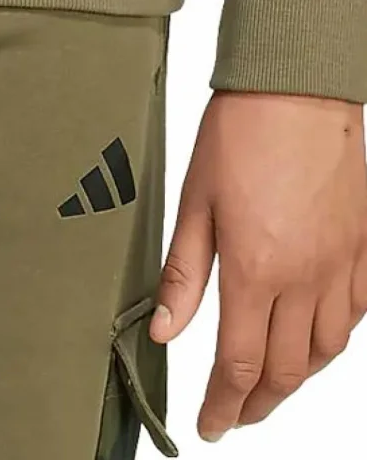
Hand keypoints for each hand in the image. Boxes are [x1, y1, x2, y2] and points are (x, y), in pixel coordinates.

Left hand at [148, 89, 366, 439]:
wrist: (299, 84)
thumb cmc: (243, 129)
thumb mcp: (195, 198)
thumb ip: (183, 272)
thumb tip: (163, 331)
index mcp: (256, 269)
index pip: (239, 365)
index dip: (222, 405)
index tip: (210, 424)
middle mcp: (305, 277)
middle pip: (285, 370)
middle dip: (258, 404)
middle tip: (237, 414)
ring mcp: (341, 264)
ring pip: (325, 349)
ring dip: (297, 377)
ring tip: (272, 382)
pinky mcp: (363, 245)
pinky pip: (357, 313)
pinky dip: (335, 337)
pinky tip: (316, 335)